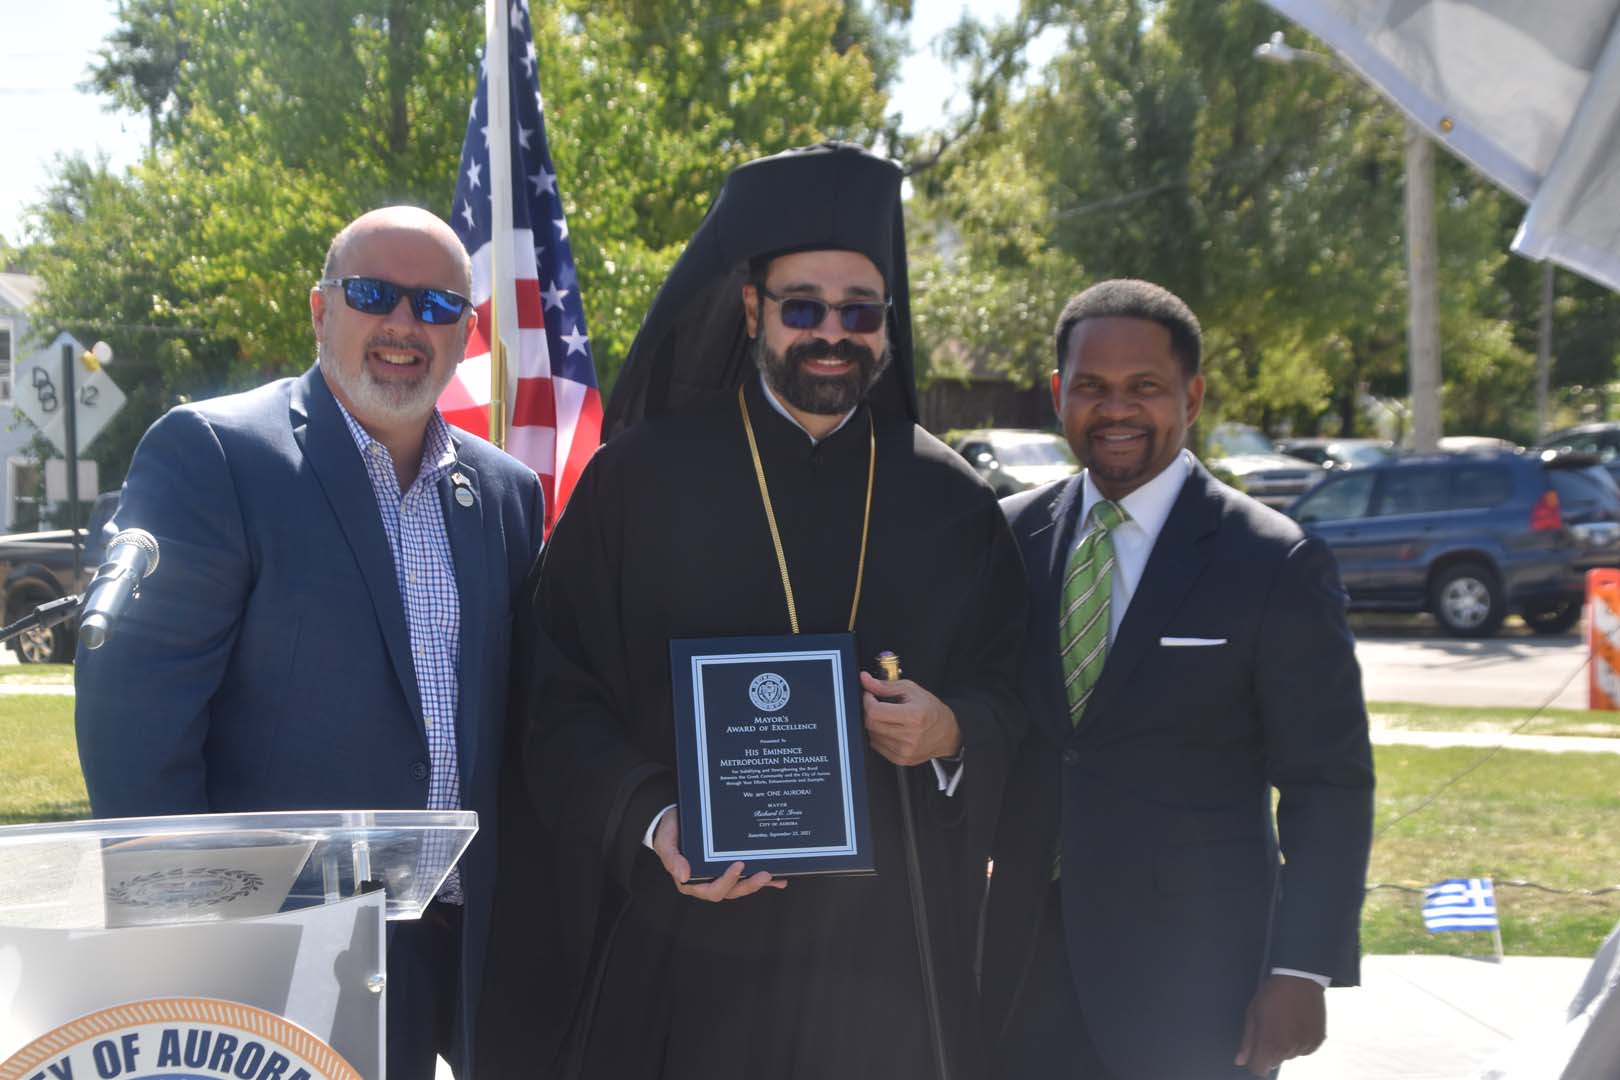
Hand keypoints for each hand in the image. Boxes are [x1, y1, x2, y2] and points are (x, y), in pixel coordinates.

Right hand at [650, 808, 785, 901]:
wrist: (674, 818)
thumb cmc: (668, 832)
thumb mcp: (666, 843)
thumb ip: (672, 859)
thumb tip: (683, 876)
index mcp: (692, 881)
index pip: (712, 890)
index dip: (727, 882)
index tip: (738, 866)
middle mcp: (708, 881)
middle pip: (731, 891)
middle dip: (748, 885)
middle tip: (764, 875)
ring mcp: (720, 874)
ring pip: (741, 885)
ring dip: (757, 883)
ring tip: (773, 876)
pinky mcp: (729, 866)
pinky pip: (747, 876)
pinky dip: (762, 879)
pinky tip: (778, 878)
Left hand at [860, 671, 961, 765]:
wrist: (947, 733)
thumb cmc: (930, 709)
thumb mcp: (911, 690)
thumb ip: (885, 686)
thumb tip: (864, 679)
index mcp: (914, 716)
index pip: (875, 711)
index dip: (868, 700)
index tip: (870, 695)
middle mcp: (909, 736)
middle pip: (871, 724)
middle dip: (870, 711)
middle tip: (878, 704)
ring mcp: (905, 751)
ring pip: (872, 735)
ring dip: (874, 724)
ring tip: (888, 717)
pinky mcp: (901, 759)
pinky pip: (877, 746)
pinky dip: (878, 736)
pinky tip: (890, 729)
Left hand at [1234, 974, 1325, 1075]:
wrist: (1300, 978)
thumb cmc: (1271, 994)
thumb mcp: (1252, 1014)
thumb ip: (1247, 1041)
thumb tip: (1240, 1061)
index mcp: (1270, 1045)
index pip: (1259, 1070)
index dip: (1255, 1061)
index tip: (1255, 1049)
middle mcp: (1289, 1051)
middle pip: (1275, 1062)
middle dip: (1270, 1050)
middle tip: (1272, 1027)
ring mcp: (1306, 1046)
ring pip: (1290, 1055)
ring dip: (1286, 1046)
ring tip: (1286, 1022)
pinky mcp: (1319, 1040)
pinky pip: (1305, 1049)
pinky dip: (1301, 1041)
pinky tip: (1298, 1023)